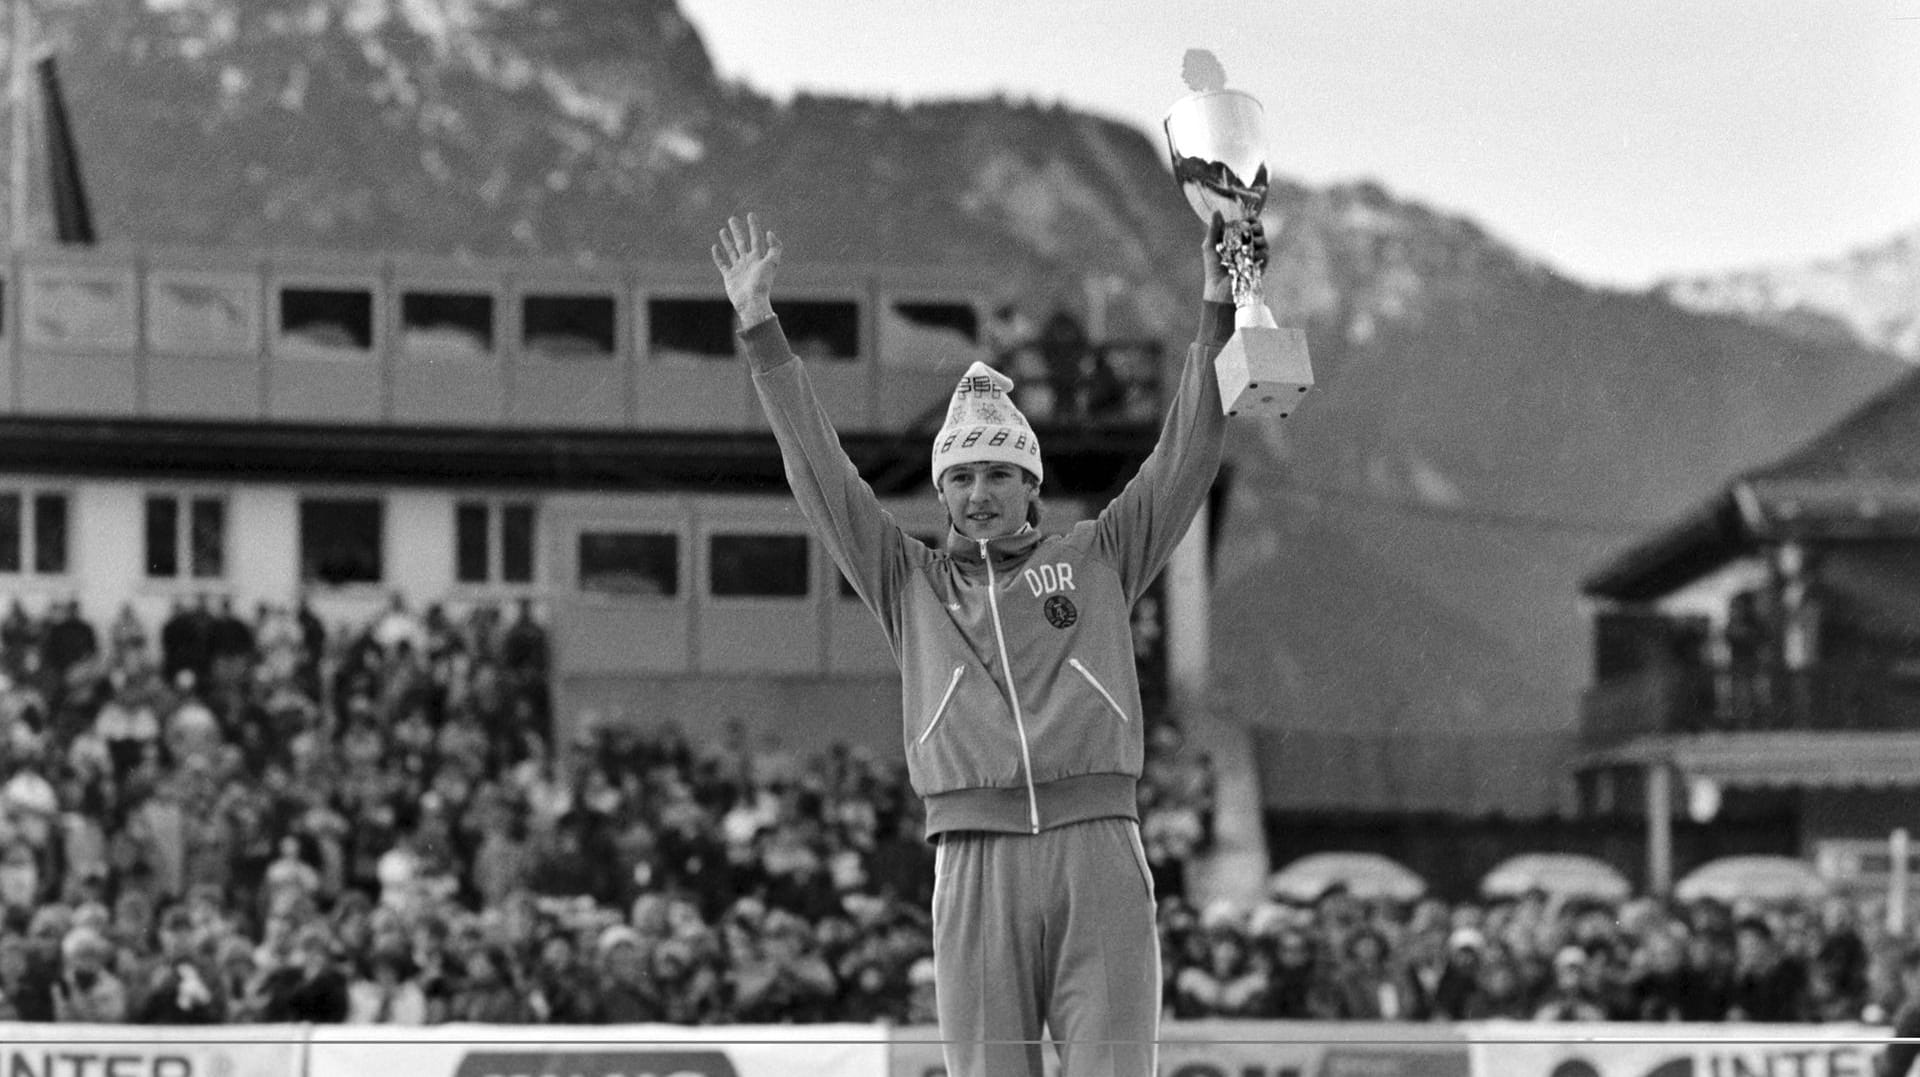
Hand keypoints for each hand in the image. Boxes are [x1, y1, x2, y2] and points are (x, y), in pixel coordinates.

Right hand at [711, 212, 782, 327]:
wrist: (751, 301)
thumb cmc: (762, 283)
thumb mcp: (773, 263)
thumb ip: (775, 247)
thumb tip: (770, 232)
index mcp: (759, 258)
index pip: (756, 238)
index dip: (754, 226)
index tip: (750, 214)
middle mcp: (748, 262)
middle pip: (742, 242)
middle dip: (738, 230)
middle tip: (732, 218)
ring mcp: (739, 269)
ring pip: (732, 251)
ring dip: (728, 240)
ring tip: (723, 230)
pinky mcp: (730, 277)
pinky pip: (723, 264)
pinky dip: (718, 256)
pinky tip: (715, 247)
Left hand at [1202, 212, 1267, 303]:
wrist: (1218, 289)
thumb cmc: (1213, 268)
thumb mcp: (1210, 246)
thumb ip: (1214, 229)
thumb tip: (1216, 211)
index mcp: (1237, 238)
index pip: (1248, 223)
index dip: (1250, 219)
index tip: (1246, 217)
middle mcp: (1248, 245)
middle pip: (1258, 230)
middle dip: (1256, 226)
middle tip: (1250, 228)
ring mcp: (1255, 255)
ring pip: (1263, 241)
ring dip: (1259, 239)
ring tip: (1251, 242)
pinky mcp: (1260, 266)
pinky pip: (1265, 255)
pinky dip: (1260, 253)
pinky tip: (1253, 255)